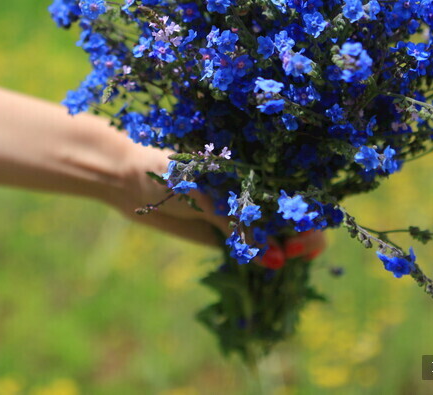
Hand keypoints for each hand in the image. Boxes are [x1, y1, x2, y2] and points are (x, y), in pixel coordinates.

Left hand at [105, 141, 325, 267]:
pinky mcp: (225, 233)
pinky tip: (269, 269)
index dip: (308, 214)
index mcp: (254, 164)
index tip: (295, 235)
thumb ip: (238, 224)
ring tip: (281, 261)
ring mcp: (241, 211)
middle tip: (288, 253)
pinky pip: (253, 250)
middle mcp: (254, 187)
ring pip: (277, 236)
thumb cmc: (165, 172)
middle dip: (303, 237)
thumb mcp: (204, 195)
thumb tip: (277, 260)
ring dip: (285, 252)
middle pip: (294, 216)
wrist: (125, 179)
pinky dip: (264, 261)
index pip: (297, 190)